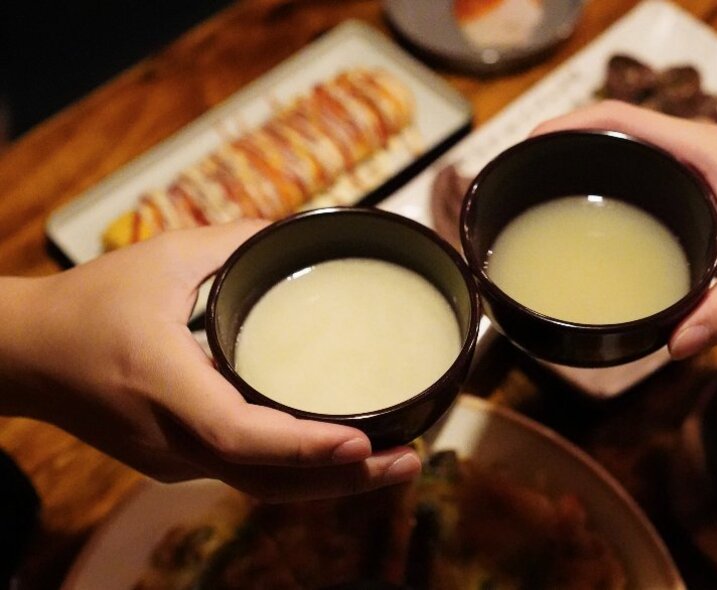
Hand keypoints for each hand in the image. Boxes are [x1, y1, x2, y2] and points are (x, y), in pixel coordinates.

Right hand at [0, 221, 420, 500]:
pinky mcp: (175, 461)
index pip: (238, 433)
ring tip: (393, 463)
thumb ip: (238, 242)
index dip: (302, 446)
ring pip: (260, 487)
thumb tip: (300, 234)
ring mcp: (173, 459)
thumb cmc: (89, 303)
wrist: (24, 355)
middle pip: (266, 479)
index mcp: (164, 383)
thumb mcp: (166, 258)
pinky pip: (245, 475)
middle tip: (411, 459)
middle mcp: (171, 437)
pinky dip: (297, 472)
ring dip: (329, 483)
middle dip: (344, 479)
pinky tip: (339, 457)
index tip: (359, 443)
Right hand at [532, 100, 716, 357]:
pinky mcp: (696, 193)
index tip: (526, 147)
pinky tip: (590, 229)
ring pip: (623, 158)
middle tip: (521, 184)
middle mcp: (693, 154)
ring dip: (582, 172)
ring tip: (540, 203)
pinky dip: (608, 194)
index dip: (566, 126)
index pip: (619, 120)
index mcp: (702, 153)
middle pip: (610, 135)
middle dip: (562, 152)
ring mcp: (694, 172)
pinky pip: (640, 181)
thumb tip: (673, 344)